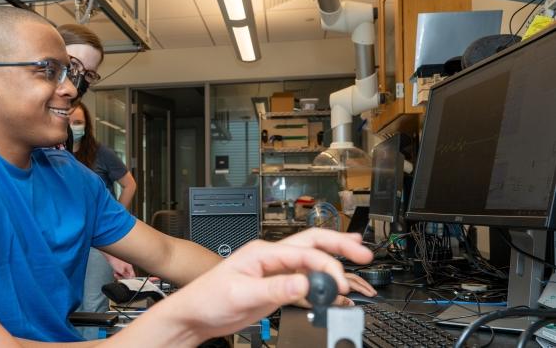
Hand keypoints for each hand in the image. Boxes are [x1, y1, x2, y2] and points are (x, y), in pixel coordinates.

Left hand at [102, 252, 135, 278]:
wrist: (110, 256)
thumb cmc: (115, 261)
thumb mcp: (120, 270)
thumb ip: (125, 275)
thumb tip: (129, 279)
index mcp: (129, 267)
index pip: (132, 276)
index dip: (129, 280)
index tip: (125, 281)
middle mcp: (128, 267)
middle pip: (127, 275)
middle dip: (122, 277)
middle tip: (118, 277)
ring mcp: (124, 266)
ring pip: (123, 274)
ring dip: (119, 275)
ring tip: (115, 274)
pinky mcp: (120, 266)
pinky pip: (120, 271)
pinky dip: (117, 272)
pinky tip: (114, 272)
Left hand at [156, 229, 372, 341]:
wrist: (195, 315)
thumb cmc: (207, 299)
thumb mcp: (242, 294)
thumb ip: (275, 289)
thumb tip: (305, 282)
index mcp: (262, 252)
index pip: (304, 252)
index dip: (326, 266)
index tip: (340, 283)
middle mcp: (270, 257)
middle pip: (312, 243)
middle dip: (339, 244)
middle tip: (362, 252)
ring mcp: (274, 271)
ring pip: (310, 258)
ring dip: (333, 256)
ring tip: (357, 255)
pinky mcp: (275, 286)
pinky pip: (304, 277)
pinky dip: (322, 276)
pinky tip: (333, 279)